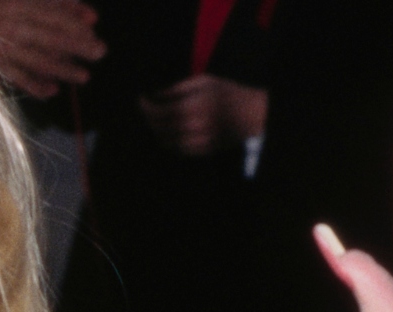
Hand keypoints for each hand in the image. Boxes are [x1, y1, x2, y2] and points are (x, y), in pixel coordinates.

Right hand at [0, 0, 105, 98]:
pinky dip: (35, 85)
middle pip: (52, 37)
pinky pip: (17, 77)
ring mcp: (0, 47)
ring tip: (83, 76)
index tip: (93, 28)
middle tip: (99, 52)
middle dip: (78, 45)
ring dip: (63, 69)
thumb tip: (89, 16)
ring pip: (38, 60)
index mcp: (16, 2)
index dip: (76, 21)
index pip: (55, 13)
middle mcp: (10, 24)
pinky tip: (52, 91)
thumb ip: (54, 2)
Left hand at [137, 73, 265, 156]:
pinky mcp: (202, 150)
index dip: (144, 106)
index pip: (157, 111)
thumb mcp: (205, 81)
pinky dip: (169, 142)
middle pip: (158, 127)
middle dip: (148, 118)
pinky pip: (177, 150)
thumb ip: (178, 87)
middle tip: (146, 110)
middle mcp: (192, 125)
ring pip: (165, 141)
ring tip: (156, 121)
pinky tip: (168, 132)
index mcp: (191, 106)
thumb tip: (156, 93)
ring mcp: (197, 140)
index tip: (141, 100)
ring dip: (156, 131)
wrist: (251, 114)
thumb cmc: (228, 93)